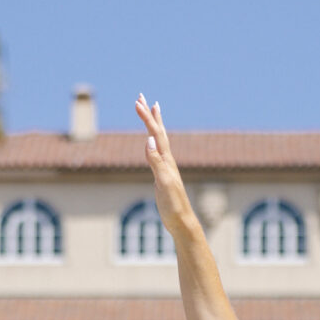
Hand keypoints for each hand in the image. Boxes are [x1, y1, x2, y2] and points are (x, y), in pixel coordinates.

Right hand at [133, 95, 197, 226]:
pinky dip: (154, 142)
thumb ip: (156, 161)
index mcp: (166, 160)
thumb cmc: (173, 205)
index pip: (154, 133)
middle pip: (158, 132)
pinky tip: (152, 143)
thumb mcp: (163, 182)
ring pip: (159, 140)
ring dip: (154, 124)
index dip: (146, 118)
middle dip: (150, 114)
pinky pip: (158, 152)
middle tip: (141, 97)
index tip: (137, 102)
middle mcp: (167, 160)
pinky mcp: (163, 176)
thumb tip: (149, 139)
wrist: (182, 222)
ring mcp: (166, 168)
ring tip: (152, 110)